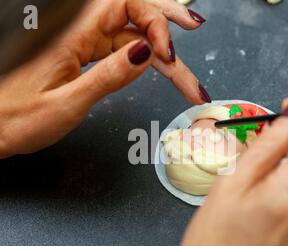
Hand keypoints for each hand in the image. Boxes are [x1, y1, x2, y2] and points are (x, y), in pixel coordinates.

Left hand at [0, 0, 207, 157]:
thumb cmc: (17, 119)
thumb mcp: (67, 103)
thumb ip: (108, 76)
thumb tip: (145, 54)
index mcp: (68, 33)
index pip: (123, 3)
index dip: (153, 21)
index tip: (166, 53)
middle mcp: (76, 30)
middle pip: (131, 13)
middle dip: (166, 24)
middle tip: (196, 26)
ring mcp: (81, 41)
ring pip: (130, 35)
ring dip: (161, 52)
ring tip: (185, 74)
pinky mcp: (83, 54)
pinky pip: (119, 48)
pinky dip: (143, 59)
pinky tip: (159, 65)